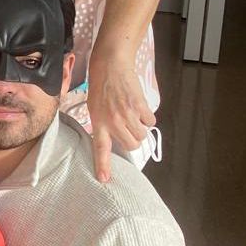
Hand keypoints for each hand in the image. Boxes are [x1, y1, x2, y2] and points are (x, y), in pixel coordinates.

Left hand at [87, 49, 155, 181]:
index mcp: (98, 122)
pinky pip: (151, 121)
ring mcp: (127, 114)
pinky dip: (148, 117)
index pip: (100, 148)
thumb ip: (103, 123)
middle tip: (128, 127)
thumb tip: (115, 138)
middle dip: (132, 139)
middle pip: (131, 145)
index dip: (103, 165)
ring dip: (141, 128)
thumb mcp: (94, 107)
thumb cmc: (100, 85)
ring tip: (132, 115)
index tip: (104, 180)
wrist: (110, 65)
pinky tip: (139, 107)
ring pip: (142, 135)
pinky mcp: (140, 106)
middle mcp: (112, 121)